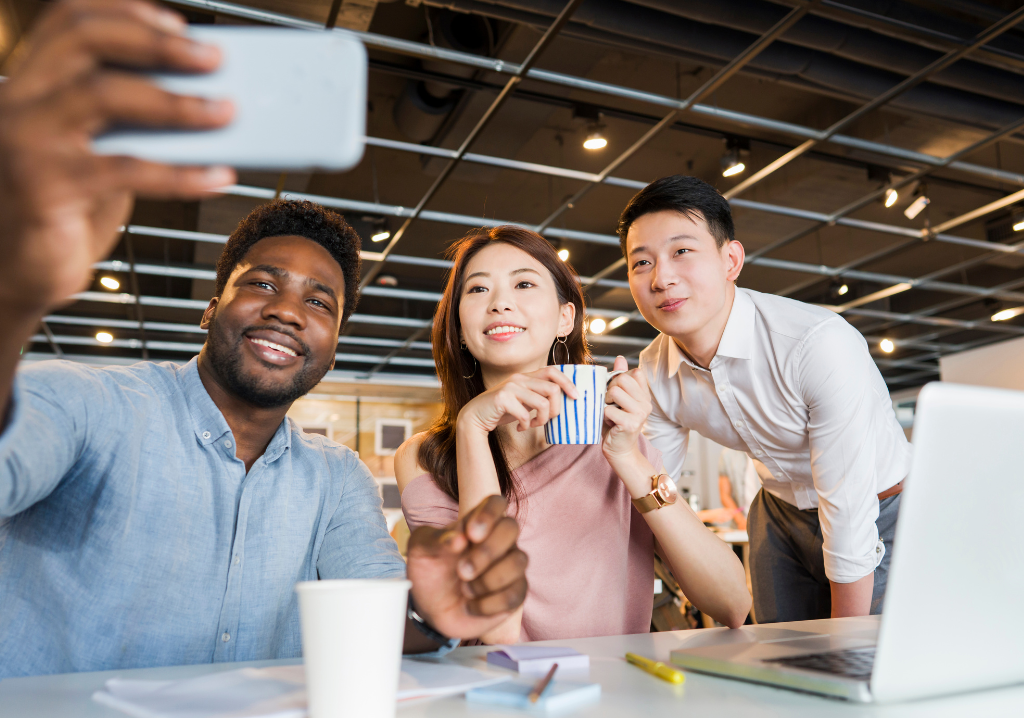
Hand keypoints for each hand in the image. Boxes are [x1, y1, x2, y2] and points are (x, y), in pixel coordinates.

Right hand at [0, 0, 234, 314]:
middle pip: (85, 40)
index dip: (124, 11)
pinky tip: (217, 176)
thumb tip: (203, 103)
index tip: (179, 23)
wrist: (11, 274)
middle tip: (214, 59)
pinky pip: (126, 169)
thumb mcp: (94, 154)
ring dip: (177, 101)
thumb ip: (127, 125)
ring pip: (104, 94)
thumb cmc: (60, 213)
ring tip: (226, 111)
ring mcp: (24, 141)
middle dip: (157, 42)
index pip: (68, 20)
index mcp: (26, 85)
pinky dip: (181, 173)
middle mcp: (15, 102)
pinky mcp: (43, 187)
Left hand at [406, 495, 527, 639]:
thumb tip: (458, 538)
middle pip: (511, 528)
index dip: (489, 513)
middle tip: (461, 571)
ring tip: (465, 589)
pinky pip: (515, 593)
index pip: (496, 503)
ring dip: (488, 580)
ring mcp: (510, 566)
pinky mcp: (515, 593)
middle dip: (487, 551)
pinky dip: (489, 603)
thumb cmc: (430, 571)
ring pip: (518, 561)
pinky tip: (472, 606)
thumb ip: (435, 540)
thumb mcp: (421, 552)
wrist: (431, 610)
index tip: (471, 534)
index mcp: (477, 523)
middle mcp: (499, 540)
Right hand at [457, 366, 576, 434]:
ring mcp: (511, 386)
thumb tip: (562, 401)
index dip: (567, 382)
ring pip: (543, 403)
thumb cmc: (502, 410)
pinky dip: (526, 425)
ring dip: (542, 419)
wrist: (475, 417)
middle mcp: (519, 378)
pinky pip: (526, 414)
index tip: (575, 397)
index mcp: (526, 376)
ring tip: (533, 425)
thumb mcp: (524, 401)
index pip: (553, 370)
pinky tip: (520, 428)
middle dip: (556, 409)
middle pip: (553, 389)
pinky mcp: (503, 398)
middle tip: (547, 420)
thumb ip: (538, 396)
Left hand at [602, 355, 651, 464]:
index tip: (616, 393)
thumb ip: (620, 378)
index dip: (619, 379)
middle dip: (609, 389)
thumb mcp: (617, 398)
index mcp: (644, 395)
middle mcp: (646, 403)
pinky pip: (608, 409)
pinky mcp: (630, 423)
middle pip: (622, 379)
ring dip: (605, 402)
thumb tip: (620, 358)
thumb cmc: (615, 423)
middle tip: (609, 403)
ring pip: (614, 392)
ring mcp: (640, 413)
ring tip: (609, 412)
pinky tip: (609, 422)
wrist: (619, 449)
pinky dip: (603, 415)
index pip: (634, 372)